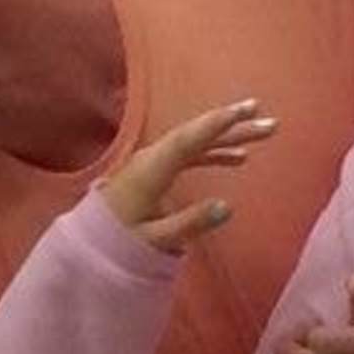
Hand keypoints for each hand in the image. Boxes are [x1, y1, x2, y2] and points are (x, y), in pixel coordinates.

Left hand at [101, 95, 272, 254]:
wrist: (88, 239)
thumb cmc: (116, 241)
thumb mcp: (153, 240)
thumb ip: (189, 224)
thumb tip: (227, 206)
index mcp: (151, 171)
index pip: (188, 140)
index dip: (216, 125)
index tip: (244, 112)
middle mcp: (153, 158)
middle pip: (197, 134)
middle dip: (232, 124)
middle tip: (265, 116)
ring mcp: (155, 162)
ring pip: (197, 142)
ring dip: (229, 136)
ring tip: (262, 132)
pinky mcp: (157, 170)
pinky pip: (191, 154)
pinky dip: (215, 153)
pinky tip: (239, 157)